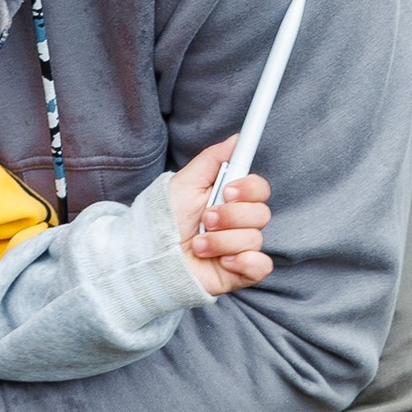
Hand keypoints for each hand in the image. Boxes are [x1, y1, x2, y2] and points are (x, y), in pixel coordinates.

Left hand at [167, 142, 273, 297]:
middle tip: (205, 220)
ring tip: (198, 244)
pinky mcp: (240, 272)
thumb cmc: (164, 219)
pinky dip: (242, 262)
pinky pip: (261, 265)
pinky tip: (221, 262)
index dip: (249, 189)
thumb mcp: (185, 182)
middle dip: (230, 216)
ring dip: (221, 241)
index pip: (259, 189)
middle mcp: (239, 223)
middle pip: (261, 213)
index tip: (228, 191)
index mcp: (230, 200)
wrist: (150, 255)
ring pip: (254, 239)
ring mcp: (240, 248)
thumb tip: (237, 138)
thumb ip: (213, 159)